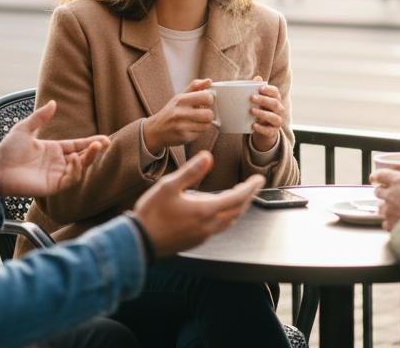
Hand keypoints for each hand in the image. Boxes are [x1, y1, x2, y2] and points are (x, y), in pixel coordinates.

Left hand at [0, 100, 109, 197]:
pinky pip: (70, 179)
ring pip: (79, 168)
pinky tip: (74, 158)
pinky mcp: (52, 186)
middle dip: (94, 151)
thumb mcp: (24, 128)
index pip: (77, 145)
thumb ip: (40, 117)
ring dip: (88, 159)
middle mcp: (58, 162)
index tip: (104, 138)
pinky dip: (76, 170)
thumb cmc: (7, 150)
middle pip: (82, 157)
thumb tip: (53, 102)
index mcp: (54, 149)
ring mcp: (56, 174)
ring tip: (93, 148)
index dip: (91, 142)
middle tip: (103, 143)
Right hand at [134, 151, 264, 256]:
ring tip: (239, 196)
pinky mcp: (197, 240)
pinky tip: (218, 210)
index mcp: (205, 210)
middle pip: (238, 210)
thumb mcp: (169, 186)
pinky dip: (227, 216)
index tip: (259, 179)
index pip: (238, 197)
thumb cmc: (152, 213)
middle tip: (253, 186)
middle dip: (248, 197)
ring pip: (230, 221)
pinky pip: (219, 228)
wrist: (140, 242)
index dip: (251, 187)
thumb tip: (208, 156)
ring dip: (238, 207)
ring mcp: (204, 235)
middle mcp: (209, 225)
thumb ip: (191, 171)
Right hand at [144, 80, 215, 151]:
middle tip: (202, 113)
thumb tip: (209, 81)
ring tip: (197, 121)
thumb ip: (195, 86)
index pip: (206, 97)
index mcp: (181, 99)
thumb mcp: (180, 96)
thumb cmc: (171, 111)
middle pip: (209, 114)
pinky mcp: (184, 137)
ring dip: (204, 123)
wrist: (155, 130)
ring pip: (207, 125)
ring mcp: (182, 126)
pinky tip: (190, 128)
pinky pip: (201, 134)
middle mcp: (180, 113)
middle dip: (208, 114)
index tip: (206, 101)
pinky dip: (198, 131)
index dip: (210, 99)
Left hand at [247, 75, 284, 151]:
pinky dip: (261, 128)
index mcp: (275, 100)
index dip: (269, 90)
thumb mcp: (258, 101)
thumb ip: (257, 90)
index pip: (275, 93)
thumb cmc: (260, 111)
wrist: (263, 130)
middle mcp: (279, 110)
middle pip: (275, 104)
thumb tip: (257, 78)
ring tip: (251, 111)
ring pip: (274, 117)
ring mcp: (277, 121)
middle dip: (263, 100)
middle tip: (251, 98)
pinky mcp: (273, 132)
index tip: (260, 88)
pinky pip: (269, 130)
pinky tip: (253, 125)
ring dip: (262, 113)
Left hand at [371, 169, 399, 230]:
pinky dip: (390, 222)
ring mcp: (389, 212)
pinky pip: (385, 223)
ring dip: (386, 207)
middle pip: (378, 191)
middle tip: (393, 193)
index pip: (380, 175)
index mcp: (399, 181)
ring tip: (398, 209)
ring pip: (381, 208)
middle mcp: (390, 196)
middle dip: (383, 191)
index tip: (377, 177)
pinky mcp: (391, 226)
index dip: (377, 175)